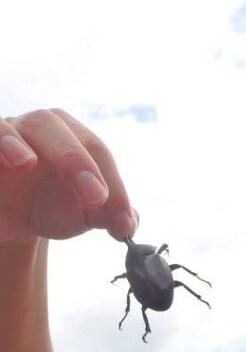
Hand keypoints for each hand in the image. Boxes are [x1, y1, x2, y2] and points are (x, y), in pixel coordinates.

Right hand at [0, 109, 135, 242]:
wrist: (14, 220)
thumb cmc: (54, 207)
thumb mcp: (88, 214)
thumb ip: (114, 216)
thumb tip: (126, 224)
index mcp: (71, 136)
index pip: (95, 149)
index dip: (111, 182)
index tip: (119, 219)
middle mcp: (33, 128)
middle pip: (51, 126)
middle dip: (74, 159)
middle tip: (95, 197)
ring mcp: (1, 138)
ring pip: (2, 128)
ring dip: (12, 142)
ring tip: (25, 163)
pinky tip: (2, 167)